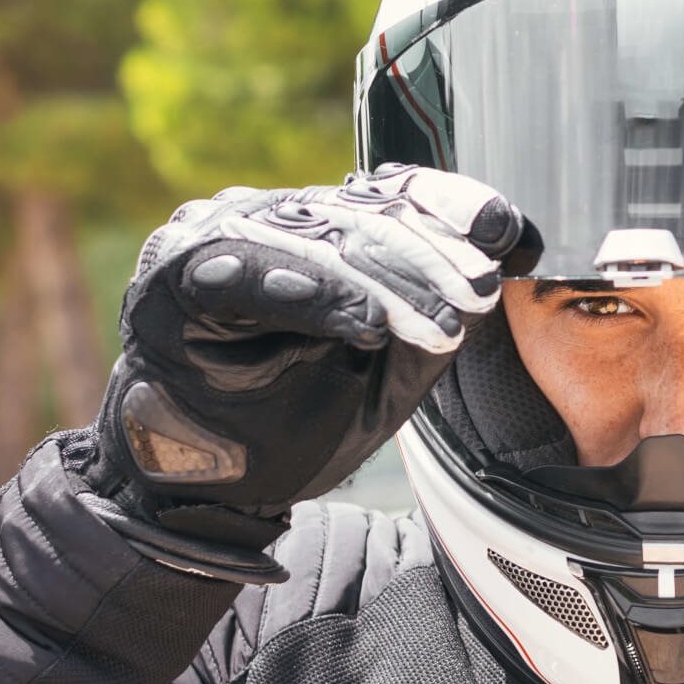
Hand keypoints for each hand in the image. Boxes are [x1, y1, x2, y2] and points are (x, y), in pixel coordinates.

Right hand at [84, 164, 523, 574]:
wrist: (210, 489)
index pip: (393, 194)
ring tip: (437, 327)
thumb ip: (441, 310)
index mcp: (319, 227)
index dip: (453, 207)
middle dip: (430, 258)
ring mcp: (215, 240)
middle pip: (362, 216)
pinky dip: (313, 296)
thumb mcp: (394, 370)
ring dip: (386, 285)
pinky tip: (364, 323)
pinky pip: (248, 275)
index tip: (510, 234)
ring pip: (316, 243)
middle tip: (478, 295)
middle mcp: (267, 218)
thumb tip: (509, 249)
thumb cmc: (301, 419)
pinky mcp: (173, 280)